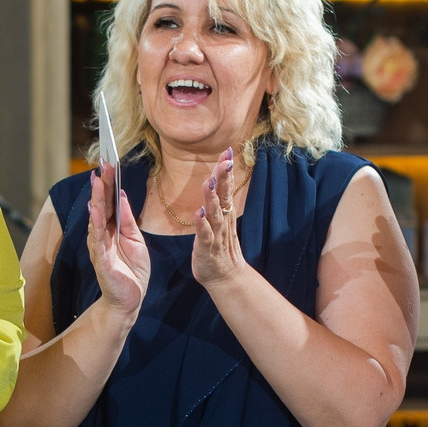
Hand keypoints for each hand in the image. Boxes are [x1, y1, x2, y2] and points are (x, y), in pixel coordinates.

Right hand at [86, 164, 149, 317]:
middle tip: (103, 163)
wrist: (130, 299)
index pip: (109, 201)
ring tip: (97, 180)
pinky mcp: (101, 260)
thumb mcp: (135, 239)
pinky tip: (95, 210)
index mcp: (112, 228)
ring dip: (96, 199)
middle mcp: (102, 234)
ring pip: (96, 218)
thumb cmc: (132, 270)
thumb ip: (127, 219)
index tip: (109, 162)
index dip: (109, 182)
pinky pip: (97, 239)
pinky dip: (95, 224)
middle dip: (101, 184)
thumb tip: (121, 195)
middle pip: (101, 205)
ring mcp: (100, 246)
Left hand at [190, 149, 244, 288]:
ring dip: (211, 198)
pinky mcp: (208, 248)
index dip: (226, 169)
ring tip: (208, 182)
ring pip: (215, 213)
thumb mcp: (219, 219)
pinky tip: (199, 213)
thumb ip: (218, 199)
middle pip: (223, 195)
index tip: (228, 150)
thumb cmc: (219, 245)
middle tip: (225, 160)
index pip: (226, 187)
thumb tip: (216, 177)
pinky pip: (205, 235)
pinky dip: (202, 224)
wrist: (225, 276)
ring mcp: (216, 234)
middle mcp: (222, 220)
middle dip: (223, 177)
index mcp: (224, 212)